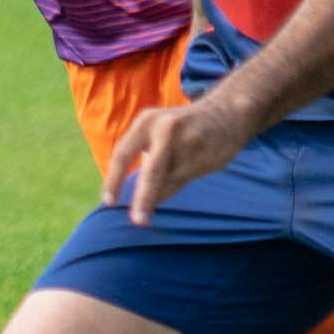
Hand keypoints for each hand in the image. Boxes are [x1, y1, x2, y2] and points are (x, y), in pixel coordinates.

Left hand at [103, 98, 249, 225]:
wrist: (226, 113)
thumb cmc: (183, 130)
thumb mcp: (158, 133)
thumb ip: (145, 159)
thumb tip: (132, 198)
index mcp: (146, 121)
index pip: (123, 154)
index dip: (113, 180)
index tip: (108, 203)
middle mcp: (165, 128)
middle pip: (151, 172)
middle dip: (143, 199)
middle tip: (138, 221)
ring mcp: (188, 141)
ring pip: (170, 180)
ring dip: (164, 191)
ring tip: (176, 172)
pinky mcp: (205, 153)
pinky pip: (185, 180)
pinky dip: (180, 183)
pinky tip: (190, 169)